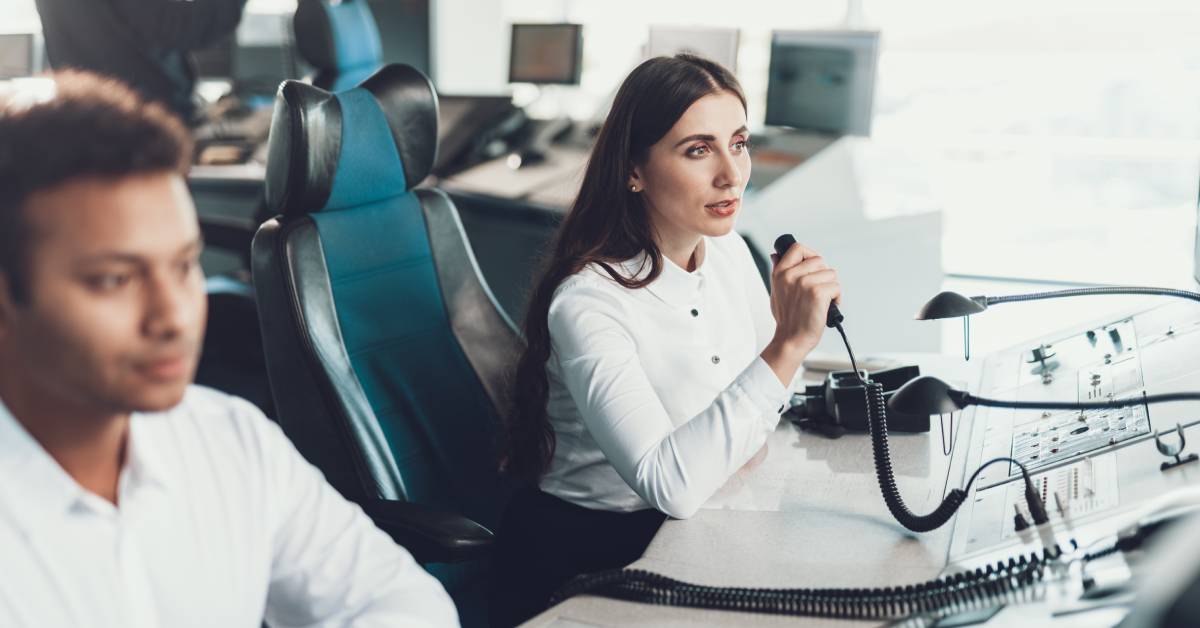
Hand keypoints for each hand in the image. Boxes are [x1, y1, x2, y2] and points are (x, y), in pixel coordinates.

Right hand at [768, 242, 840, 356]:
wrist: (791, 339)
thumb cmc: (786, 318)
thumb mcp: (776, 291)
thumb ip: (778, 272)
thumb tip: (776, 255)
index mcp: (780, 273)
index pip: (798, 248)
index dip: (809, 254)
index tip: (813, 267)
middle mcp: (791, 275)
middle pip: (819, 260)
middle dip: (823, 275)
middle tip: (818, 290)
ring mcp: (804, 283)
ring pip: (831, 274)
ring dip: (831, 288)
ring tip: (822, 301)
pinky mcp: (817, 293)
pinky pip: (836, 287)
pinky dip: (837, 298)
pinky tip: (828, 306)